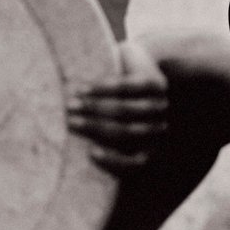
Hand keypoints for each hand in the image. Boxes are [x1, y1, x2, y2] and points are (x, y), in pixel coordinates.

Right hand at [67, 42, 168, 174]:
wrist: (140, 67)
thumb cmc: (119, 110)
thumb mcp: (113, 131)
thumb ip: (101, 147)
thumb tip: (68, 161)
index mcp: (154, 148)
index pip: (136, 162)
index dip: (114, 160)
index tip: (91, 153)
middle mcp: (160, 129)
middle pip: (126, 131)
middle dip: (94, 126)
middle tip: (69, 121)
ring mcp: (160, 105)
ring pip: (125, 109)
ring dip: (94, 107)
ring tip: (71, 104)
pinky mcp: (156, 83)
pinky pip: (127, 87)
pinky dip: (103, 88)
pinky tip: (84, 89)